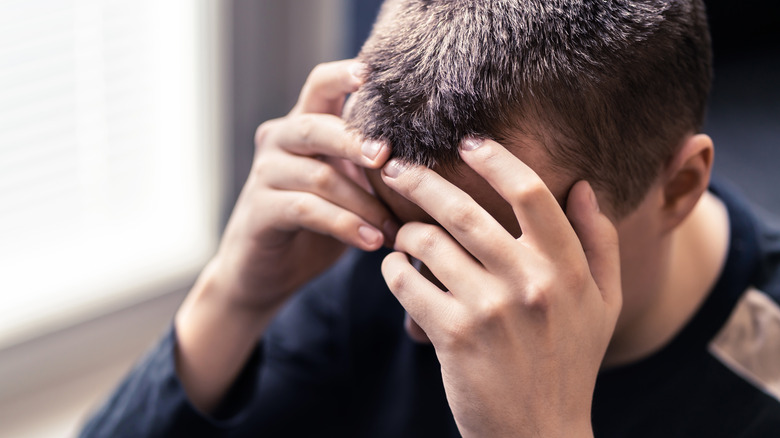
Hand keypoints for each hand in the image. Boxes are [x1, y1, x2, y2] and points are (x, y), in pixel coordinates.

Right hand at [174, 60, 396, 412]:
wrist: (266, 272)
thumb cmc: (318, 224)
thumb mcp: (348, 187)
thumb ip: (372, 166)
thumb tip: (436, 161)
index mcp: (303, 125)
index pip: (319, 85)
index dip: (343, 75)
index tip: (371, 73)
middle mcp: (278, 141)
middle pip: (316, 126)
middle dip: (358, 141)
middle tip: (389, 158)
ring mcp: (265, 174)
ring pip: (320, 176)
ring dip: (365, 203)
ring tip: (395, 228)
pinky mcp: (260, 211)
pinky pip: (307, 210)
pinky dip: (345, 225)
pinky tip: (373, 242)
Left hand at [379, 138, 621, 436]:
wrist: (538, 434)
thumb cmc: (570, 362)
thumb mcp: (605, 303)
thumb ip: (599, 242)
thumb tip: (582, 185)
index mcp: (566, 268)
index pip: (529, 192)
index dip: (494, 158)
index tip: (468, 142)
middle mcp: (529, 283)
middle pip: (463, 209)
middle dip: (420, 180)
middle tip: (396, 167)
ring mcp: (489, 310)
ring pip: (427, 243)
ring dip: (405, 232)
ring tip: (401, 235)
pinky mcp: (453, 336)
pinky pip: (407, 283)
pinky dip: (392, 270)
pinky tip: (395, 270)